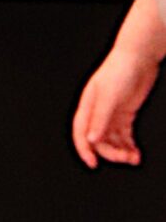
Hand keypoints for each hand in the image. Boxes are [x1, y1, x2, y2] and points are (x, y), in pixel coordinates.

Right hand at [72, 45, 157, 168]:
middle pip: (99, 139)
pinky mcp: (126, 113)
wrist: (140, 58)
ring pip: (112, 139)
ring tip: (133, 157)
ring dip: (121, 151)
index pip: (81, 132)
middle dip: (110, 152)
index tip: (92, 163)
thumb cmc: (120, 70)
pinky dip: (129, 145)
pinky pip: (125, 135)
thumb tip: (91, 139)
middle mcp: (99, 111)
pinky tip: (136, 152)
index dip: (84, 149)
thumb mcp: (109, 96)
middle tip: (124, 158)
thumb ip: (100, 119)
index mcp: (88, 106)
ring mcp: (112, 113)